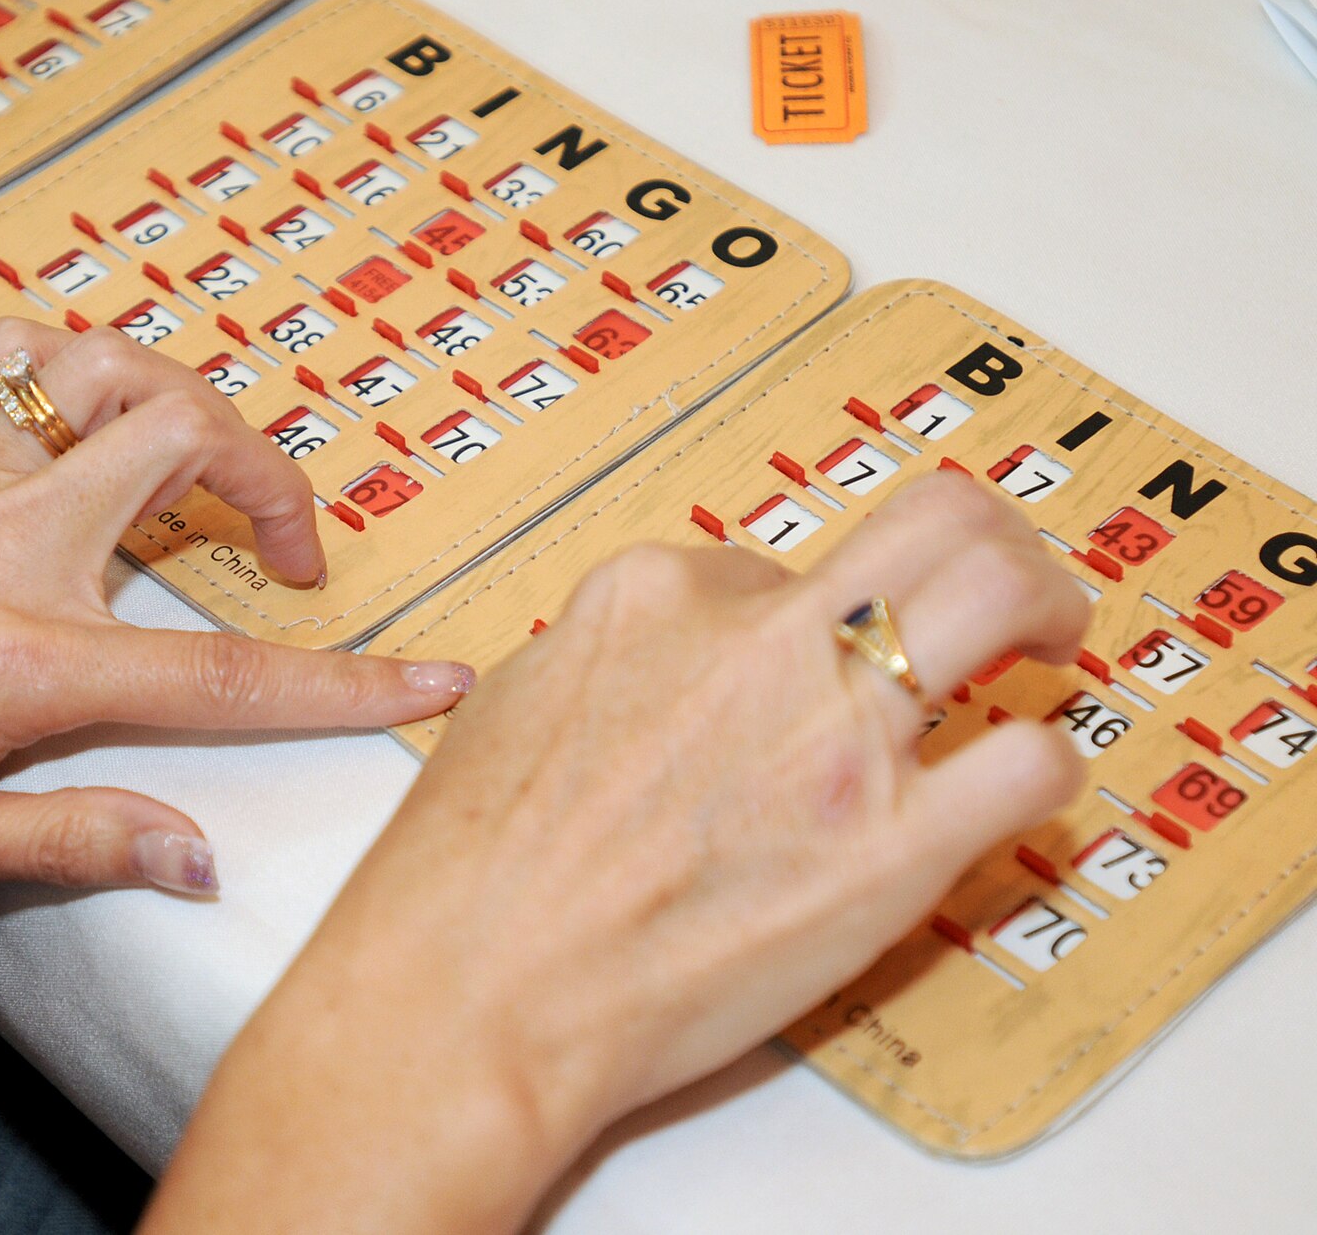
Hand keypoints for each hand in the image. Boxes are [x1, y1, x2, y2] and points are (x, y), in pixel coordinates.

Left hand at [0, 322, 473, 894]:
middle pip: (189, 443)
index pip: (221, 672)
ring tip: (206, 471)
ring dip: (186, 400)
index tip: (440, 675)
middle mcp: (4, 541)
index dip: (348, 682)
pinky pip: (15, 354)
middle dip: (278, 484)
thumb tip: (196, 858)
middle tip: (294, 556)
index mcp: (20, 658)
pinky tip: (89, 420)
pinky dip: (78, 361)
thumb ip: (70, 838)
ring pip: (112, 366)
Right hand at [147, 473, 1090, 1232]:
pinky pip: (1030, 763)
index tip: (813, 653)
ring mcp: (833, 736)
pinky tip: (1012, 790)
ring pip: (1002, 591)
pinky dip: (1041, 766)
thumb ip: (619, 659)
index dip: (802, 610)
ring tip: (1052, 648)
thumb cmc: (464, 874)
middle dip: (991, 537)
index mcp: (652, 596)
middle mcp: (755, 640)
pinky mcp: (892, 848)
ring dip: (1047, 608)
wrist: (469, 996)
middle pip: (935, 520)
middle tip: (1012, 587)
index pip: (772, 562)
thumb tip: (683, 665)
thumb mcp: (519, 702)